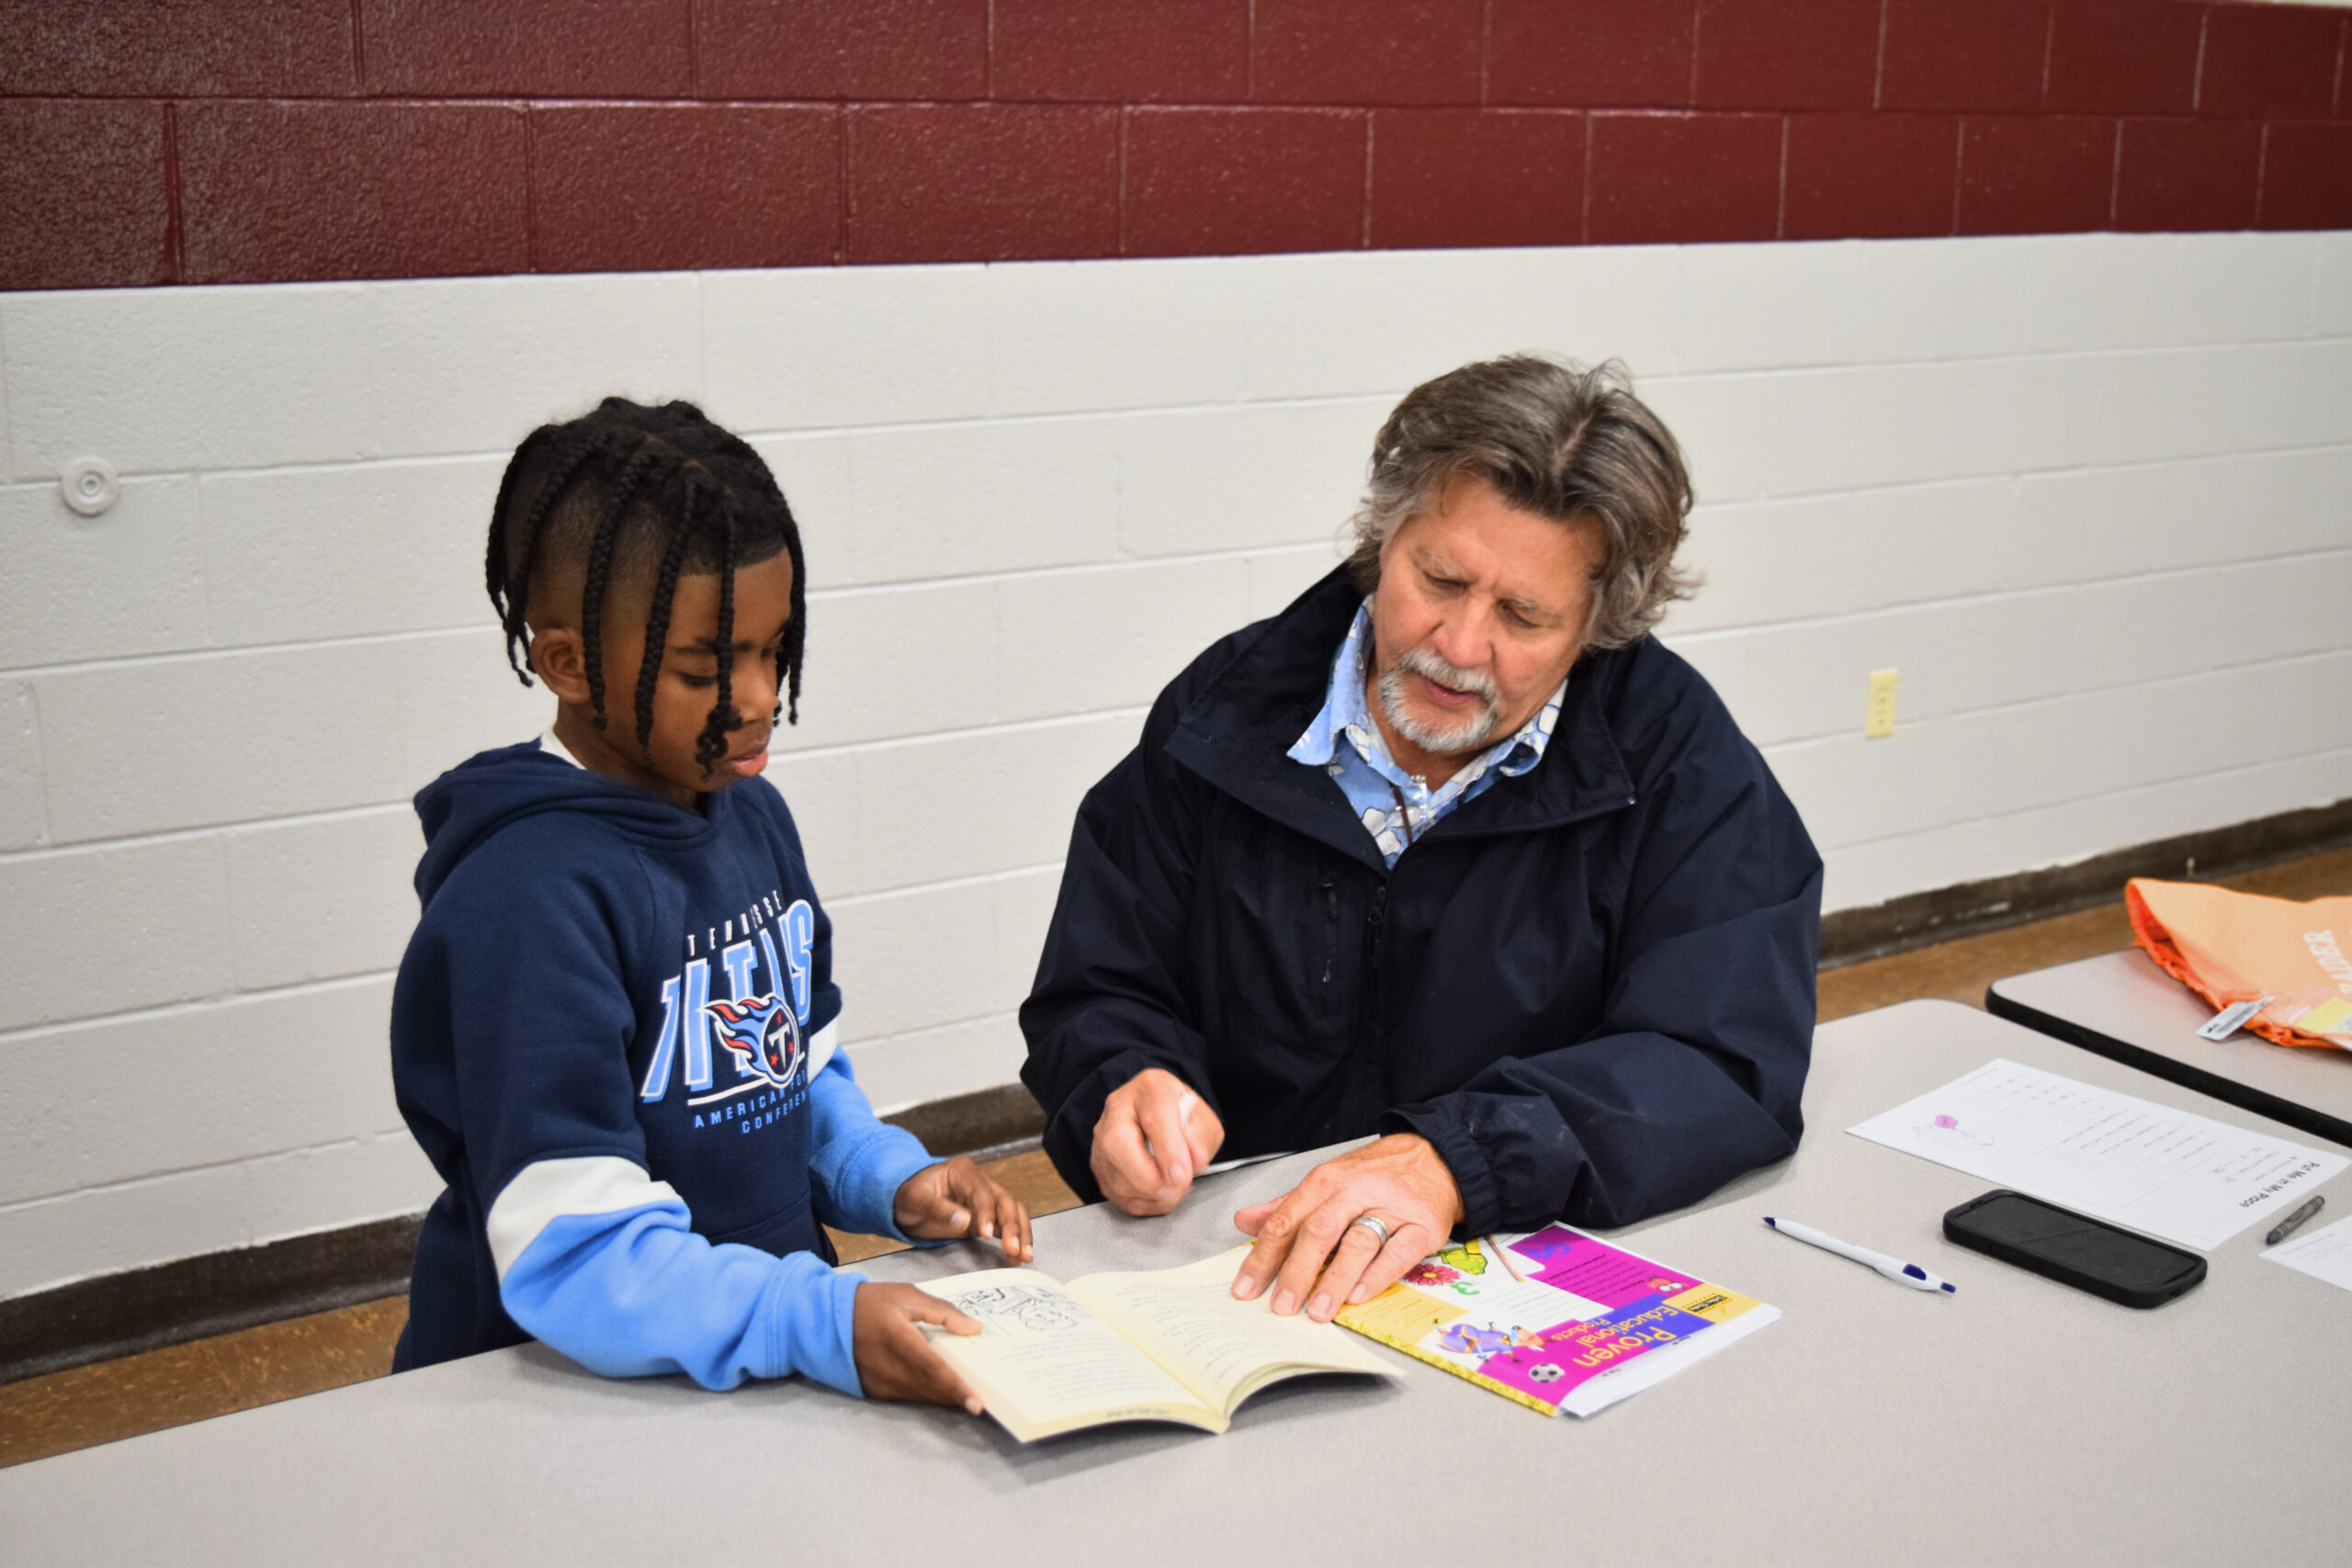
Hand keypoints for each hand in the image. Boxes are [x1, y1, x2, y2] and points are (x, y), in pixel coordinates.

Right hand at [852, 1282, 984, 1413]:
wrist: (826, 1320)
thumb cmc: (871, 1303)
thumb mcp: (907, 1295)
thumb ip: (943, 1312)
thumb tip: (974, 1328)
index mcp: (898, 1338)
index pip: (933, 1369)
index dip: (956, 1388)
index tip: (977, 1404)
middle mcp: (888, 1366)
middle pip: (931, 1389)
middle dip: (957, 1396)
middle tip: (983, 1397)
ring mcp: (880, 1383)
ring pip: (921, 1396)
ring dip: (944, 1397)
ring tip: (966, 1393)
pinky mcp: (875, 1391)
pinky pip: (907, 1396)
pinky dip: (926, 1394)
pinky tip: (939, 1387)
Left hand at [893, 1156, 1033, 1262]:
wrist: (902, 1200)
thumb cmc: (907, 1195)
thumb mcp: (915, 1199)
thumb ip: (939, 1209)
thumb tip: (964, 1222)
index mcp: (962, 1171)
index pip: (983, 1193)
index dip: (987, 1214)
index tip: (987, 1235)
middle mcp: (979, 1182)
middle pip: (1005, 1201)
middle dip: (1013, 1226)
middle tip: (1013, 1249)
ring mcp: (984, 1199)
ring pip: (1012, 1212)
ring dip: (1021, 1234)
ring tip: (1024, 1256)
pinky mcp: (985, 1216)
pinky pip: (1006, 1226)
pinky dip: (1014, 1240)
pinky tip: (1017, 1256)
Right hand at [1089, 1067, 1224, 1215]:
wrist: (1160, 1117)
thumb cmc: (1181, 1116)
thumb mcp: (1202, 1119)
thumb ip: (1200, 1138)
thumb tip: (1193, 1162)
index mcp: (1151, 1087)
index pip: (1155, 1116)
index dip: (1169, 1150)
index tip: (1182, 1175)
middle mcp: (1118, 1109)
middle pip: (1117, 1143)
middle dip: (1149, 1177)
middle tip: (1176, 1186)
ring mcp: (1101, 1138)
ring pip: (1115, 1176)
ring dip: (1152, 1194)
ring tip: (1175, 1186)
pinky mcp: (1099, 1167)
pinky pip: (1117, 1196)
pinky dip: (1144, 1203)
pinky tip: (1160, 1192)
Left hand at [1230, 1134, 1464, 1321]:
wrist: (1433, 1158)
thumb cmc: (1374, 1176)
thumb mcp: (1328, 1183)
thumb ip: (1287, 1206)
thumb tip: (1244, 1221)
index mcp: (1326, 1181)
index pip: (1287, 1220)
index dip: (1263, 1256)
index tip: (1246, 1288)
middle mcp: (1355, 1192)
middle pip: (1318, 1231)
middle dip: (1296, 1272)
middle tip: (1281, 1305)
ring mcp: (1390, 1209)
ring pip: (1357, 1243)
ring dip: (1334, 1279)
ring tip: (1318, 1310)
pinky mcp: (1421, 1227)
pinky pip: (1398, 1253)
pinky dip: (1377, 1275)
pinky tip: (1359, 1295)